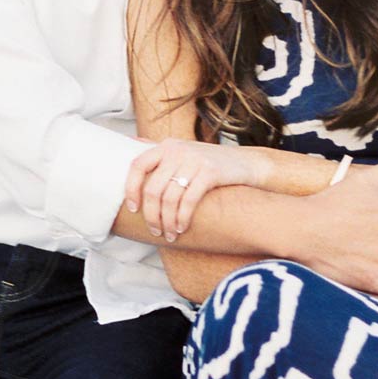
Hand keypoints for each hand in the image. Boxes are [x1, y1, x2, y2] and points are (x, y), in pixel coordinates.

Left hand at [124, 138, 272, 242]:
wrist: (246, 163)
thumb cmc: (210, 163)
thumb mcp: (184, 151)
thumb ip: (160, 150)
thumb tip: (131, 144)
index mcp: (167, 146)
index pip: (137, 166)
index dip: (130, 189)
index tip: (133, 208)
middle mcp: (178, 150)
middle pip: (153, 189)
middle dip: (151, 215)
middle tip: (155, 230)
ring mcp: (194, 160)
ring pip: (170, 198)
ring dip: (167, 221)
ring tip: (169, 234)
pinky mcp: (210, 172)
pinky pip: (188, 201)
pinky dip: (182, 218)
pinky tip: (182, 228)